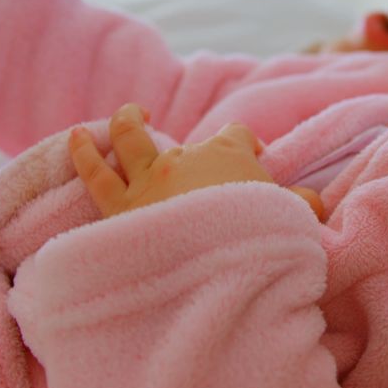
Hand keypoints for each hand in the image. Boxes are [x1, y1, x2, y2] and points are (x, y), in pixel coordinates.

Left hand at [70, 103, 321, 218]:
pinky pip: (94, 173)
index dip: (248, 146)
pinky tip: (76, 137)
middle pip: (186, 140)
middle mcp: (186, 158)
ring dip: (126, 122)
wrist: (216, 271)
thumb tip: (312, 202)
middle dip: (192, 147)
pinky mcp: (120, 207)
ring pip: (128, 138)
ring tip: (129, 115)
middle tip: (197, 162)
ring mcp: (149, 180)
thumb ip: (302, 206)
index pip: (239, 136)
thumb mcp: (292, 222)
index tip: (254, 163)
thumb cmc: (258, 242)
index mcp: (230, 155)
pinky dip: (83, 152)